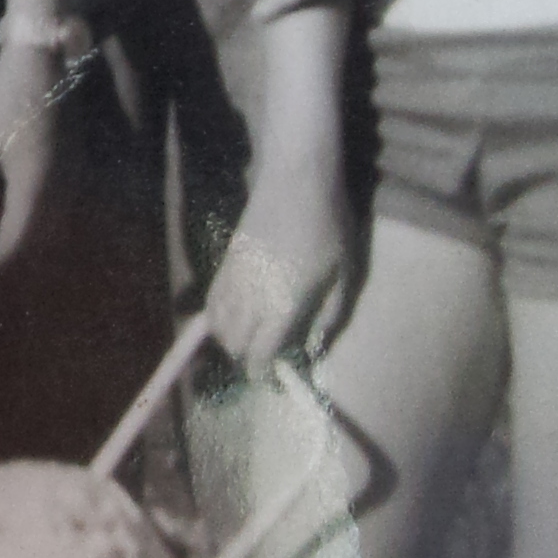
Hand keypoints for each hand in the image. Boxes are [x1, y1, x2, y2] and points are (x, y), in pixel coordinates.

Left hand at [0, 41, 59, 279]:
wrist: (42, 60)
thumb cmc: (2, 99)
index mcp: (38, 184)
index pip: (18, 240)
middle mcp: (64, 188)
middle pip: (36, 240)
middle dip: (2, 253)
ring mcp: (74, 178)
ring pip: (47, 226)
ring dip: (16, 236)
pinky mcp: (74, 168)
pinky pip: (52, 206)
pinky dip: (27, 218)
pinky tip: (2, 211)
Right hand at [207, 174, 352, 374]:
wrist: (296, 179)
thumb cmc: (328, 224)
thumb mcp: (347, 273)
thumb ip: (332, 314)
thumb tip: (316, 344)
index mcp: (284, 304)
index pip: (261, 353)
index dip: (263, 373)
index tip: (272, 379)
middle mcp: (252, 296)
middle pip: (234, 343)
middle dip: (245, 358)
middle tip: (264, 358)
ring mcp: (234, 276)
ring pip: (216, 322)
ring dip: (228, 338)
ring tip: (247, 340)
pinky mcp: (226, 259)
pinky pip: (211, 297)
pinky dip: (216, 315)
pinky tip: (230, 315)